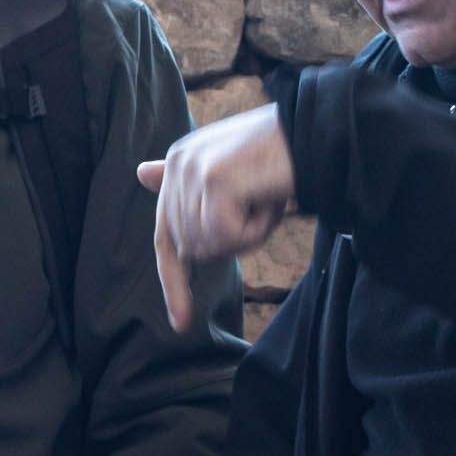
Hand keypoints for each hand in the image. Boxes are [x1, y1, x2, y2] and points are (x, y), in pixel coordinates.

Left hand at [143, 103, 300, 331]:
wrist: (314, 132)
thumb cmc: (279, 156)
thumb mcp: (230, 170)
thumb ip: (188, 183)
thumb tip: (140, 173)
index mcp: (178, 162)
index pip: (166, 237)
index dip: (173, 284)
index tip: (180, 324)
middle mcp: (179, 165)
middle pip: (193, 248)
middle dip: (234, 243)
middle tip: (261, 208)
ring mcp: (193, 173)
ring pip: (212, 246)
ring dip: (248, 235)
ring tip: (266, 198)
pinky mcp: (214, 183)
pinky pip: (229, 238)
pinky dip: (256, 230)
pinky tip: (268, 201)